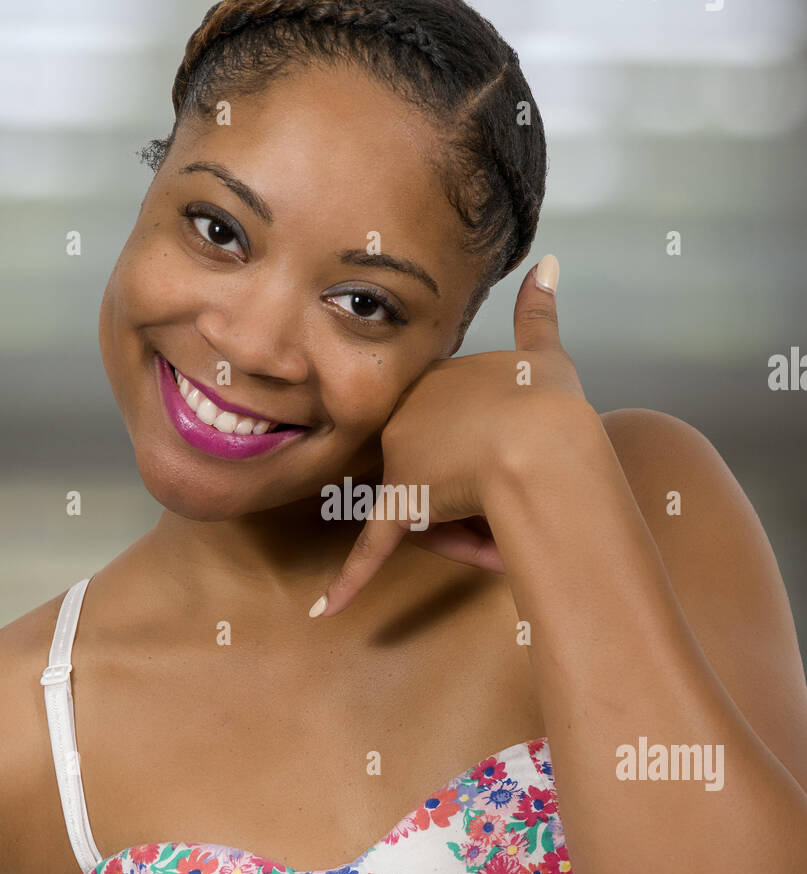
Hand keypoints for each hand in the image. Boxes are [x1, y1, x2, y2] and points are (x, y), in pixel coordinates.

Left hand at [309, 254, 590, 617]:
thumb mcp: (546, 354)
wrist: (545, 448)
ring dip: (467, 534)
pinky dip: (348, 582)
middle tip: (513, 506)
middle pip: (436, 471)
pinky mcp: (400, 507)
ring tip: (502, 539)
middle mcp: (407, 417)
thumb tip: (550, 263)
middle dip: (476, 499)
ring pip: (429, 509)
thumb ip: (540, 312)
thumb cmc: (552, 409)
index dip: (490, 455)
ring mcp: (400, 461)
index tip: (517, 464)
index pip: (452, 429)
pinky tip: (322, 611)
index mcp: (434, 383)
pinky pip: (371, 550)